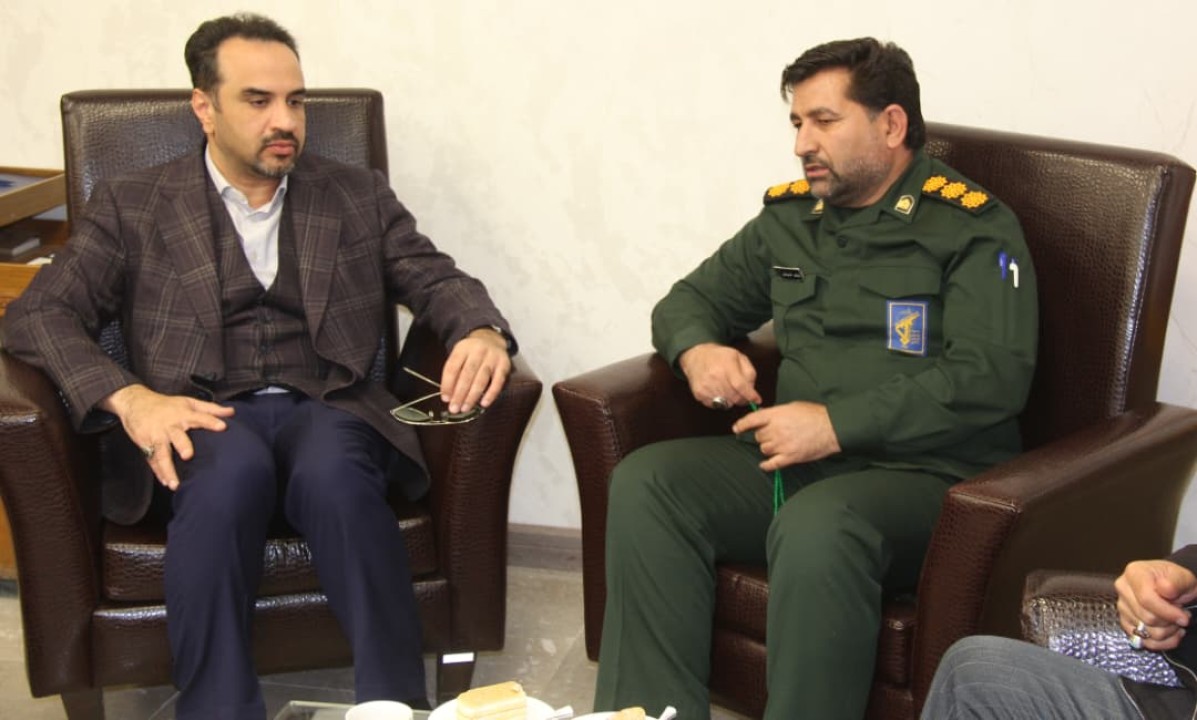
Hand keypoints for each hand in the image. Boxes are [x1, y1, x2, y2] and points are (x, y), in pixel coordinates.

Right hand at [101, 384, 234, 490]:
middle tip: (188, 455)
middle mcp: (169, 426)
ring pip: (161, 454)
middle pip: (176, 437)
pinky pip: (152, 461)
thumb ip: (211, 409)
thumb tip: (232, 412)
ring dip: (168, 469)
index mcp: (182, 415)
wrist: (135, 402)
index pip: (199, 417)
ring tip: (174, 483)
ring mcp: (156, 436)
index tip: (222, 427)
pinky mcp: (145, 445)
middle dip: (182, 445)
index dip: (211, 421)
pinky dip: (158, 472)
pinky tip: (166, 482)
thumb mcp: (188, 402)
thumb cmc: (166, 405)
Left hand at [441, 327, 511, 412]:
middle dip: (459, 394)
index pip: (452, 367)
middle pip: (467, 374)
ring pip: (481, 379)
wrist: (491, 338)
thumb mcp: (459, 355)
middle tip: (454, 408)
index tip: (445, 398)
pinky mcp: (504, 364)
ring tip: (465, 408)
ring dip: (472, 396)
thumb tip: (449, 396)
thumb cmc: (471, 352)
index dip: (447, 384)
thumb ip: (453, 373)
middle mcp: (478, 351)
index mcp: (463, 348)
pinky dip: (491, 394)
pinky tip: (484, 403)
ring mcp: (492, 357)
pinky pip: (497, 381)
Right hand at [677, 343, 761, 408]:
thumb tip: (752, 389)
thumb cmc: (720, 357)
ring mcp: (706, 387)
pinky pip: (715, 406)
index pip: (741, 386)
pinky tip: (718, 391)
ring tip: (728, 390)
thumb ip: (749, 372)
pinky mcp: (699, 394)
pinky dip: (719, 402)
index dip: (750, 396)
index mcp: (727, 366)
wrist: (697, 356)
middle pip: (735, 398)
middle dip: (742, 399)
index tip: (757, 400)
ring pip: (725, 404)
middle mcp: (715, 377)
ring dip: (731, 400)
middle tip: (743, 395)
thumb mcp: (739, 357)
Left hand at [731, 401, 840, 471]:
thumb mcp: (793, 407)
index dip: (741, 425)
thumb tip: (764, 416)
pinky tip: (765, 465)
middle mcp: (776, 430)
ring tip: (778, 444)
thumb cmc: (815, 415)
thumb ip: (776, 413)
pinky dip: (766, 465)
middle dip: (762, 436)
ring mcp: (782, 445)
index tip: (736, 428)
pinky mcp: (790, 457)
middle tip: (772, 434)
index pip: (751, 420)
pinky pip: (772, 464)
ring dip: (768, 447)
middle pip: (758, 436)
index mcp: (775, 415)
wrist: (832, 428)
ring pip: (764, 449)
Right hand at [1115, 558, 1196, 650]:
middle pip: (1147, 618)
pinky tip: (1170, 633)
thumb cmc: (1175, 581)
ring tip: (1175, 623)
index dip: (1167, 612)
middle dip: (1169, 622)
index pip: (1146, 599)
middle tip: (1182, 617)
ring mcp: (1122, 607)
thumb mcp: (1182, 577)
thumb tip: (1165, 589)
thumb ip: (1176, 582)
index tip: (1184, 617)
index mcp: (1134, 573)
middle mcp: (1123, 589)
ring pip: (1146, 632)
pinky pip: (1143, 641)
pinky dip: (1161, 643)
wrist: (1170, 587)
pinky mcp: (1125, 622)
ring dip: (1167, 633)